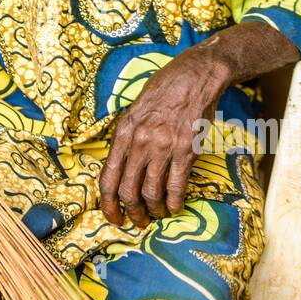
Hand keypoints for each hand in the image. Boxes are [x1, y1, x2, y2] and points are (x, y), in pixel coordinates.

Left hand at [98, 46, 231, 226]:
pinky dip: (174, 203)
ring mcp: (163, 147)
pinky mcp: (186, 151)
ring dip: (153, 210)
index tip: (113, 216)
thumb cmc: (162, 91)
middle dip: (131, 212)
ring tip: (157, 215)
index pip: (108, 177)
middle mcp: (139, 142)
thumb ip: (125, 138)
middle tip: (137, 221)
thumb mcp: (133, 111)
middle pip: (128, 191)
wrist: (192, 78)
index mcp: (122, 133)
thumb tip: (120, 166)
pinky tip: (174, 207)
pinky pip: (176, 187)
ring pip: (151, 192)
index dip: (108, 204)